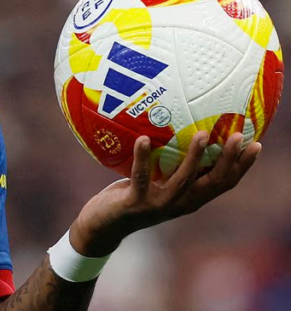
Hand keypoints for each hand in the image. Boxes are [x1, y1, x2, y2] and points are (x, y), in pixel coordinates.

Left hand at [68, 130, 261, 256]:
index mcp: (189, 199)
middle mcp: (180, 203)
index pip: (223, 183)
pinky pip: (141, 176)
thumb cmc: (131, 197)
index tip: (256, 145)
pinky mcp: (136, 202)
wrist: (102, 226)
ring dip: (194, 156)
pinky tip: (144, 139)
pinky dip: (143, 157)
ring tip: (202, 134)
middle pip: (212, 182)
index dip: (241, 166)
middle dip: (228, 159)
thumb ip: (171, 167)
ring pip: (183, 180)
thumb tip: (182, 132)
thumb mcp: (158, 183)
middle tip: (239, 136)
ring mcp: (159, 204)